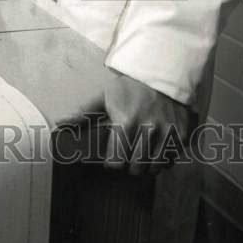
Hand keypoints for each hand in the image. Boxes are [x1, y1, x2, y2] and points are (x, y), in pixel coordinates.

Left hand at [59, 70, 192, 175]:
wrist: (160, 74)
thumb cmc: (128, 88)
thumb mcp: (104, 97)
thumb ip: (84, 114)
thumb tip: (60, 125)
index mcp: (125, 123)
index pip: (116, 162)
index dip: (113, 162)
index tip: (113, 156)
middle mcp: (147, 130)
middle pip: (135, 168)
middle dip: (129, 164)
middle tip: (127, 154)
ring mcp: (167, 133)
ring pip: (154, 168)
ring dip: (146, 165)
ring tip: (141, 154)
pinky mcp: (181, 135)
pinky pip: (170, 160)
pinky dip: (163, 160)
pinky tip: (156, 151)